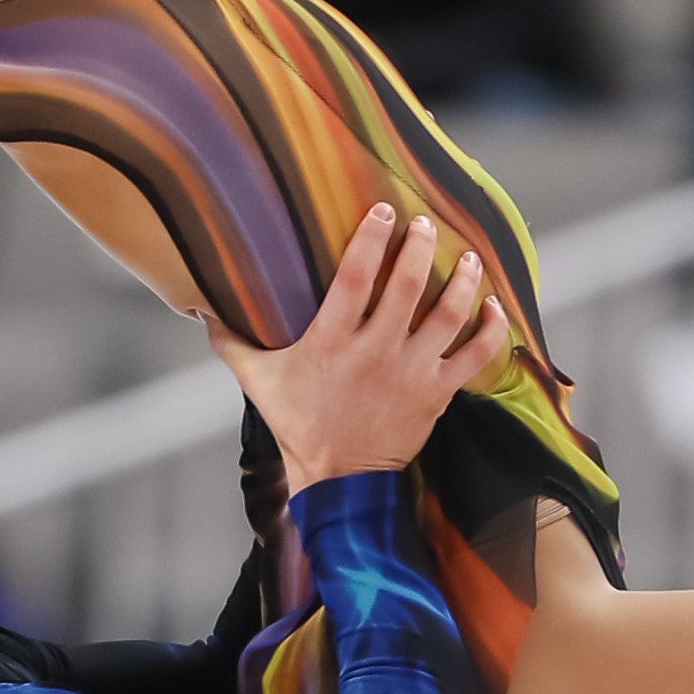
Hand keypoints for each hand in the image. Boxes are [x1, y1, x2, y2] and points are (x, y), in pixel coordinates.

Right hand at [209, 207, 509, 492]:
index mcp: (332, 342)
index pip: (356, 277)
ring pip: (447, 314)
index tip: (384, 212)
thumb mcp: (258, 383)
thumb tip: (200, 310)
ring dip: (462, 280)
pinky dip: (490, 329)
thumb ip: (232, 343)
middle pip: (407, 286)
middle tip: (426, 224)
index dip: (372, 239)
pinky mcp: (436, 393)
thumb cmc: (298, 426)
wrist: (339, 481)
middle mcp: (375, 352)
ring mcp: (410, 373)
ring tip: (467, 256)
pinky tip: (493, 306)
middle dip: (420, 247)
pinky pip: (474, 356)